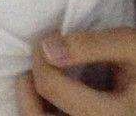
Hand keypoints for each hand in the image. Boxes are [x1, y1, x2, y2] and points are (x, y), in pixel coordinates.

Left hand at [15, 26, 135, 114]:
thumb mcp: (129, 46)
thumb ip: (90, 45)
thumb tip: (47, 48)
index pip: (51, 87)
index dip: (40, 58)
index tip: (46, 43)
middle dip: (26, 93)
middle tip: (30, 72)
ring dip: (34, 110)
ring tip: (39, 89)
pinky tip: (54, 104)